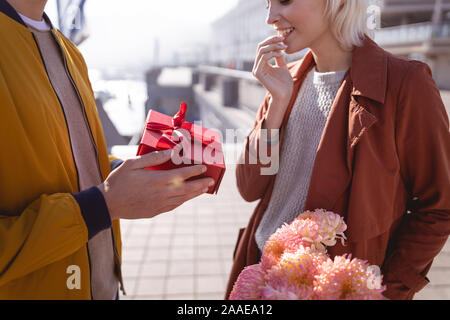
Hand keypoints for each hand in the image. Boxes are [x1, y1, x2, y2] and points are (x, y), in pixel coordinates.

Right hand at [98, 150, 213, 219]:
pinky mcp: (156, 211)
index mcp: (157, 180)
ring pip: (183, 198)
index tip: (204, 167)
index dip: (195, 171)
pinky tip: (188, 197)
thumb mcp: (132, 164)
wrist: (107, 205)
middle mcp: (161, 193)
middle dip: (201, 183)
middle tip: (211, 180)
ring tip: (204, 188)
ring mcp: (160, 204)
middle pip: (187, 188)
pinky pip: (175, 205)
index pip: (182, 175)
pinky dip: (184, 200)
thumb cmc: (118, 181)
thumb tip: (170, 152)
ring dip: (195, 193)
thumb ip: (153, 158)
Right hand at [252, 35, 293, 129]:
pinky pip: (263, 58)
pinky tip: (281, 54)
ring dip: (273, 46)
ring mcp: (256, 70)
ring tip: (284, 47)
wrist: (285, 94)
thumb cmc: (284, 82)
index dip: (272, 40)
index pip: (263, 47)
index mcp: (262, 64)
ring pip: (261, 51)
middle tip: (283, 39)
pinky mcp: (258, 73)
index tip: (283, 37)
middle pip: (260, 46)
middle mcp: (257, 66)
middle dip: (272, 41)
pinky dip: (272, 53)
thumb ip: (278, 56)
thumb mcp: (282, 66)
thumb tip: (278, 44)